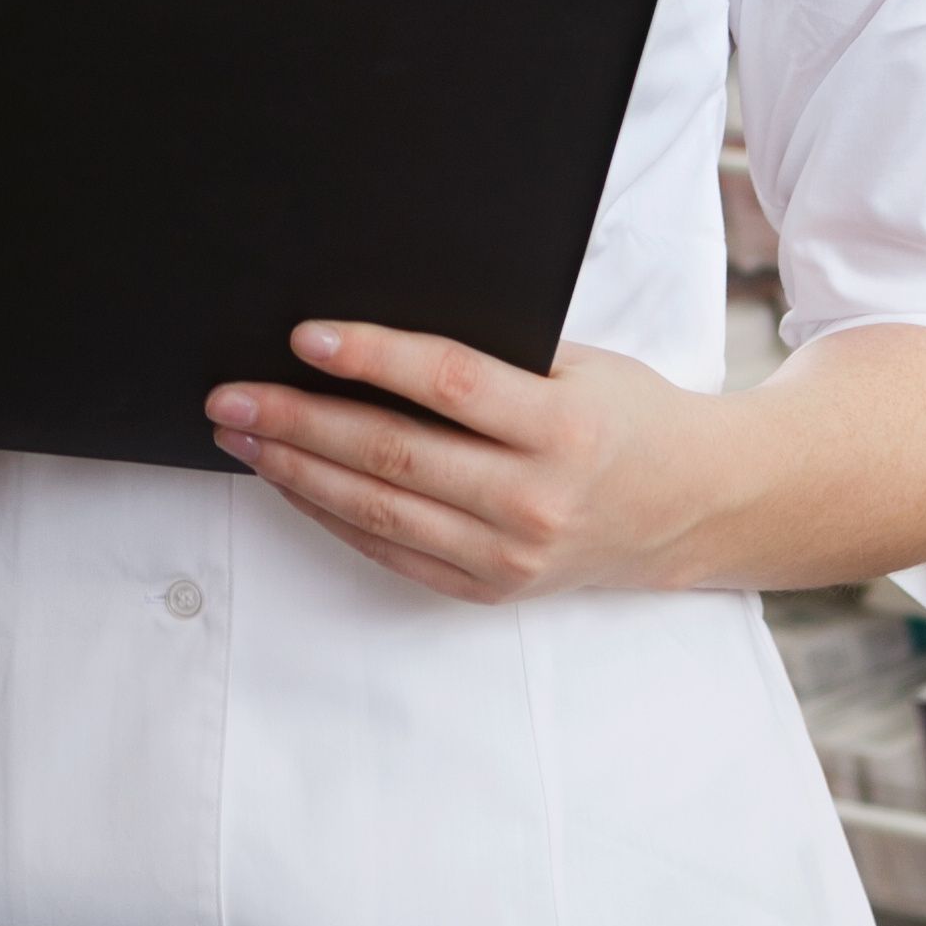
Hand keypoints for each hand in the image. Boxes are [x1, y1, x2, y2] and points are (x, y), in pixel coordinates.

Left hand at [208, 324, 716, 601]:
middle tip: (233, 396)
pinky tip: (291, 483)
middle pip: (394, 454)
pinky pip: (393, 551)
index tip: (304, 336)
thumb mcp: (581, 367)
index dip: (371, 358)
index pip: (448, 385)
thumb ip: (494, 359)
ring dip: (298, 472)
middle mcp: (534, 501)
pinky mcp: (489, 589)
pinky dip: (333, 515)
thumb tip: (373, 337)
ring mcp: (509, 556)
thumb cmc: (628, 418)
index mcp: (563, 429)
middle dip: (300, 422)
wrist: (692, 507)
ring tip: (241, 437)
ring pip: (381, 509)